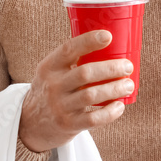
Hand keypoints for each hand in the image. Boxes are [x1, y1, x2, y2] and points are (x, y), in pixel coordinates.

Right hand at [19, 30, 134, 152]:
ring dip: (115, 89)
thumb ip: (72, 60)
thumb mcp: (52, 72)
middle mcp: (53, 86)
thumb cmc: (53, 91)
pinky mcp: (68, 125)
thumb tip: (111, 44)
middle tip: (128, 67)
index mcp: (49, 67)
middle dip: (111, 68)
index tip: (108, 36)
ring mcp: (60, 106)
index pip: (68, 50)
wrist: (32, 124)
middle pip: (85, 73)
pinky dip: (110, 112)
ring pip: (91, 95)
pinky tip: (120, 106)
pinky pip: (93, 119)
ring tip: (128, 85)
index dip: (88, 41)